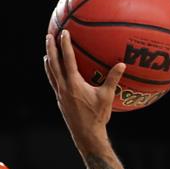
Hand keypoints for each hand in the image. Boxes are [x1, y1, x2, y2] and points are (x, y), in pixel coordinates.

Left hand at [43, 30, 124, 152]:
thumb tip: (122, 64)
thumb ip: (113, 79)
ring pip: (51, 74)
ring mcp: (60, 95)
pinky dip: (52, 75)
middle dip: (51, 49)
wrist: (86, 135)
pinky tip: (55, 74)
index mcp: (74, 84)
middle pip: (53, 64)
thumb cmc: (98, 117)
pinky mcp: (60, 101)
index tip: (64, 33)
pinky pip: (54, 83)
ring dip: (48, 62)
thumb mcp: (107, 97)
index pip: (68, 60)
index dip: (65, 45)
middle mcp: (63, 88)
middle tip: (48, 36)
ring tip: (46, 53)